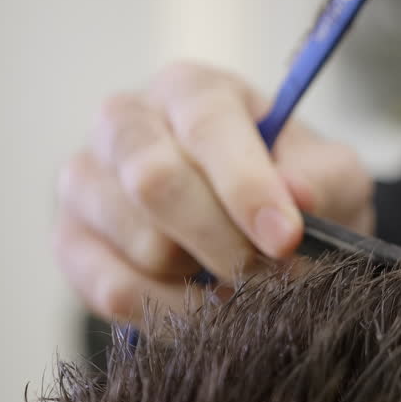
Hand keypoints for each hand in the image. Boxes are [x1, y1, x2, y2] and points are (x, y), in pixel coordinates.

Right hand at [55, 61, 374, 320]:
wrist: (253, 228)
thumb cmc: (292, 187)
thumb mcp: (330, 175)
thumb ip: (323, 180)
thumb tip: (298, 198)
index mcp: (191, 89)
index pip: (206, 125)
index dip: (247, 185)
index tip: (286, 239)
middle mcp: (126, 121)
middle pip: (154, 180)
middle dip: (221, 240)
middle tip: (268, 275)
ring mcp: (86, 180)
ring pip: (137, 241)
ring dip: (200, 280)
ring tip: (239, 283)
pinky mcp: (70, 240)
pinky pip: (111, 288)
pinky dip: (168, 312)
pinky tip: (203, 306)